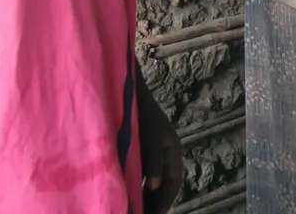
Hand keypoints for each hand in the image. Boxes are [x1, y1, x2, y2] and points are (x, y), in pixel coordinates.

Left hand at [138, 86, 183, 213]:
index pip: (173, 184)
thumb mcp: (152, 138)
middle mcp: (163, 157)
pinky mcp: (137, 153)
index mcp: (173, 154)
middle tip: (141, 213)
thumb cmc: (143, 115)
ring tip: (132, 208)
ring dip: (141, 195)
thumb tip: (155, 186)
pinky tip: (122, 193)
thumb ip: (154, 162)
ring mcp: (150, 156)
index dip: (165, 201)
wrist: (127, 94)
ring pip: (148, 182)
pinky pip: (137, 175)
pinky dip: (132, 185)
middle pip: (160, 186)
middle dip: (152, 202)